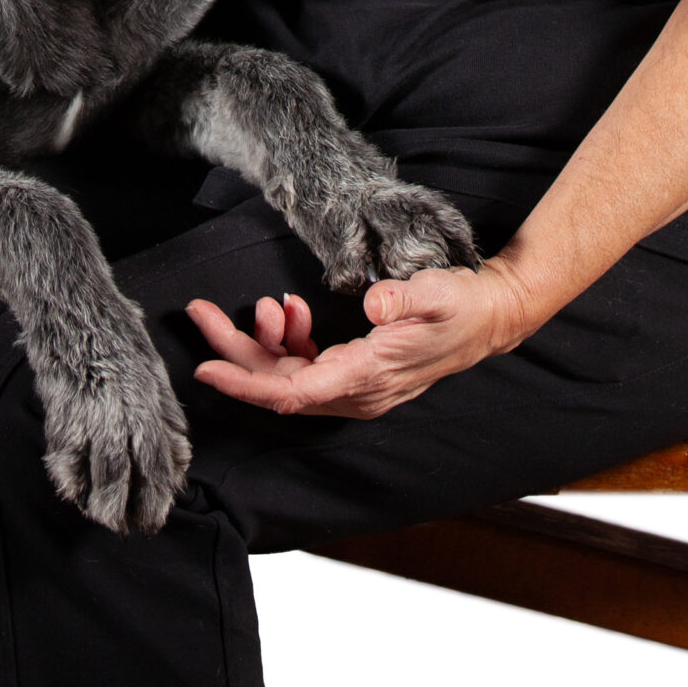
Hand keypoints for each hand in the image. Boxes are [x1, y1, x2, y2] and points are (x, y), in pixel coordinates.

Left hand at [187, 256, 533, 420]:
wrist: (488, 317)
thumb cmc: (461, 306)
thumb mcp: (438, 293)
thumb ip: (404, 298)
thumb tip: (374, 304)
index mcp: (368, 380)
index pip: (292, 393)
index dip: (246, 383)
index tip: (206, 368)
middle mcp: (356, 392)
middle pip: (278, 384)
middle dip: (234, 351)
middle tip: (199, 311)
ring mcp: (354, 384)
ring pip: (288, 374)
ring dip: (263, 341)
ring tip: (266, 303)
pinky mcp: (355, 370)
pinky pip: (305, 364)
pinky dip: (287, 338)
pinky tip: (288, 310)